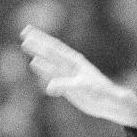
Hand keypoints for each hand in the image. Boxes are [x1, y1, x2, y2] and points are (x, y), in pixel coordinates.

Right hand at [19, 25, 136, 127]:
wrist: (113, 104)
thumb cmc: (104, 93)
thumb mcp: (86, 89)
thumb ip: (67, 86)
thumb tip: (49, 86)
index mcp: (77, 63)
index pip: (56, 49)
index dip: (42, 41)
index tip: (30, 33)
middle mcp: (72, 66)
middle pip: (52, 52)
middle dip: (38, 43)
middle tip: (24, 32)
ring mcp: (70, 75)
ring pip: (51, 62)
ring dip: (39, 54)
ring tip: (25, 44)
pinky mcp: (69, 86)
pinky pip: (53, 75)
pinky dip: (44, 69)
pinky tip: (35, 63)